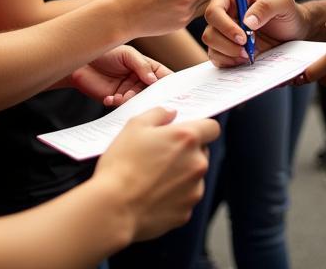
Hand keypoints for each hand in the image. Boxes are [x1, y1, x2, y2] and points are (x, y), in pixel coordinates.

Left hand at [70, 45, 170, 106]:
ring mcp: (127, 90)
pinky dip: (115, 103)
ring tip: (121, 96)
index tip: (173, 92)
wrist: (81, 60)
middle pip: (151, 92)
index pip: (163, 76)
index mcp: (146, 67)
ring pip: (136, 101)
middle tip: (142, 96)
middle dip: (148, 96)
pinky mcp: (114, 99)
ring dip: (129, 100)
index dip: (170, 84)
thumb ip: (141, 65)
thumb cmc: (105, 51)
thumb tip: (153, 79)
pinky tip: (109, 98)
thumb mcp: (127, 53)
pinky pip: (120, 106)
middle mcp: (139, 80)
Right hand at [95, 107, 219, 241]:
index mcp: (187, 139)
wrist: (114, 208)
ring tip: (153, 177)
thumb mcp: (134, 126)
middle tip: (161, 154)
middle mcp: (197, 164)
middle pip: (202, 152)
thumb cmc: (122, 165)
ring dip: (181, 174)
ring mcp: (194, 190)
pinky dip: (173, 196)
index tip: (187, 131)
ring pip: (193, 176)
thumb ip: (158, 113)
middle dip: (186, 151)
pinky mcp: (186, 212)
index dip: (201, 127)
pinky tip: (152, 194)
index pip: (212, 128)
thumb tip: (171, 113)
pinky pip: (184, 198)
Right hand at [202, 0, 307, 66]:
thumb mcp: (284, 2)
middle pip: (210, 28)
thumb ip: (266, 6)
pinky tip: (245, 59)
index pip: (215, 8)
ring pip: (211, 43)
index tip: (243, 37)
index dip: (224, 25)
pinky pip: (216, 56)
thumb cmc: (289, 13)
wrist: (296, 32)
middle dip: (227, 43)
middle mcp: (226, 10)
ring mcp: (224, 29)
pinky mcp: (227, 45)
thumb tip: (247, 21)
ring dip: (228, 53)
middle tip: (248, 50)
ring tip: (249, 55)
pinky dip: (228, 61)